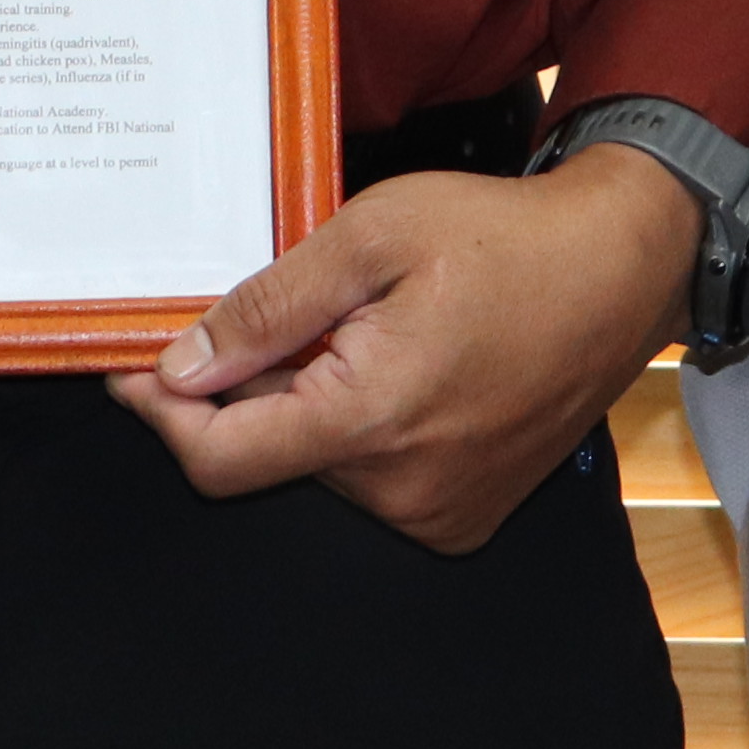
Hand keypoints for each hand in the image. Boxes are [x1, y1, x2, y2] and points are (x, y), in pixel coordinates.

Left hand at [104, 145, 702, 551]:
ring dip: (308, 399)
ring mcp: (440, 511)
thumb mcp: (372, 236)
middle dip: (247, 386)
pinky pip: (372, 476)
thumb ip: (270, 306)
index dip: (160, 415)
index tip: (128, 370)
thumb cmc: (503, 238)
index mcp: (370, 422)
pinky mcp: (465, 512)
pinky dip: (357, 422)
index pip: (219, 460)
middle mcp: (403, 490)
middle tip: (274, 307)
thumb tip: (181, 364)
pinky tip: (395, 359)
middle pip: (268, 454)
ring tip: (360, 324)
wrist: (620, 268)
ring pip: (319, 462)